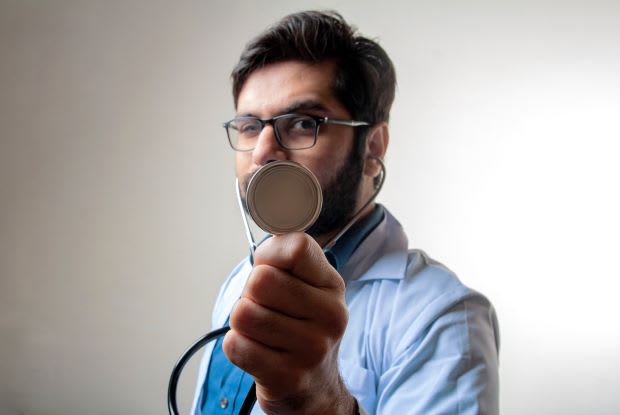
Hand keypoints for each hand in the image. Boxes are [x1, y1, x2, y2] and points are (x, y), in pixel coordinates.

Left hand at [223, 232, 355, 414]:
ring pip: (243, 313)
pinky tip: (258, 351)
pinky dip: (238, 346)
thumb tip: (267, 249)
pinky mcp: (287, 377)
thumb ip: (286, 257)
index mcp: (333, 286)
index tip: (272, 270)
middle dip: (251, 293)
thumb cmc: (302, 327)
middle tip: (265, 308)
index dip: (270, 255)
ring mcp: (311, 349)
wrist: (316, 387)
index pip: (296, 248)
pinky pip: (236, 345)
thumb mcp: (307, 287)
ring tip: (262, 332)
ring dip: (242, 322)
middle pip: (260, 280)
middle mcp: (330, 316)